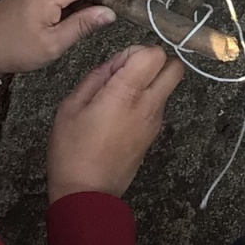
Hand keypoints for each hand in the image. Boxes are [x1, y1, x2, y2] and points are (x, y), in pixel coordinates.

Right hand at [46, 46, 183, 202]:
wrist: (87, 193)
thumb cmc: (72, 152)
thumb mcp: (70, 107)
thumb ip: (96, 77)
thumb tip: (115, 64)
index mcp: (125, 94)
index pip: (154, 54)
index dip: (136, 51)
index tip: (118, 65)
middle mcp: (147, 105)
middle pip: (174, 66)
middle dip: (155, 62)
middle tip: (128, 73)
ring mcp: (155, 121)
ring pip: (169, 85)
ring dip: (151, 81)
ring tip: (119, 96)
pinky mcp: (155, 134)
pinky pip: (159, 105)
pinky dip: (147, 100)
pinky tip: (121, 114)